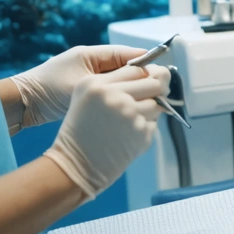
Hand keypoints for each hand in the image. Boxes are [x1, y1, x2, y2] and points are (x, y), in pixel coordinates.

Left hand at [9, 45, 147, 130]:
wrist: (22, 105)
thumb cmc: (48, 90)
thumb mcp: (83, 85)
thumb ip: (111, 81)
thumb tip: (139, 81)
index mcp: (91, 54)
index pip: (127, 54)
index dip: (145, 62)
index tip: (161, 73)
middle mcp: (91, 63)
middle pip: (125, 66)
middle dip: (141, 76)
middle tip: (158, 88)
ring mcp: (88, 76)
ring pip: (118, 80)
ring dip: (130, 88)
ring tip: (146, 99)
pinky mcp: (84, 91)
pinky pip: (109, 90)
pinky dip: (119, 96)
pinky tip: (128, 106)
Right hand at [42, 63, 170, 198]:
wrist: (75, 164)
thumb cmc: (81, 129)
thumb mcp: (86, 95)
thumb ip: (115, 79)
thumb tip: (156, 72)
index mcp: (98, 84)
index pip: (138, 69)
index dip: (147, 74)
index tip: (148, 80)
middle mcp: (115, 97)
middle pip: (155, 83)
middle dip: (156, 90)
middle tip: (150, 97)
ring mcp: (130, 116)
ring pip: (158, 105)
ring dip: (150, 111)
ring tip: (128, 121)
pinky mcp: (140, 134)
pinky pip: (153, 124)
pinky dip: (144, 128)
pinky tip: (127, 135)